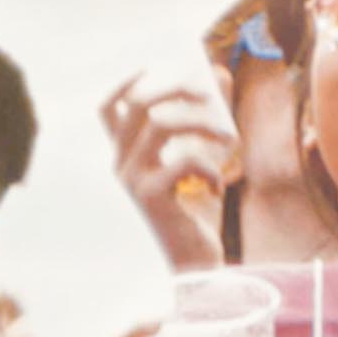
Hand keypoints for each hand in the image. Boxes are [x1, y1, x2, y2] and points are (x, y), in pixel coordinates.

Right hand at [102, 67, 238, 271]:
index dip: (125, 80)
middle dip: (176, 89)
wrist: (189, 272)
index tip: (154, 64)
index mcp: (124, 159)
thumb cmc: (193, 220)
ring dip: (203, 125)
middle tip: (208, 95)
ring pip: (162, 125)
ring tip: (230, 140)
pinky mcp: (151, 199)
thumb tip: (220, 74)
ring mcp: (132, 182)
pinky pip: (184, 162)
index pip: (106, 109)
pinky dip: (210, 168)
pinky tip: (218, 187)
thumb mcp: (202, 165)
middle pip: (139, 105)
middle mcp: (120, 167)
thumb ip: (208, 122)